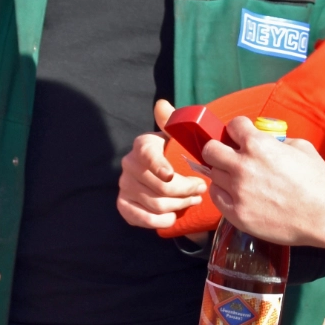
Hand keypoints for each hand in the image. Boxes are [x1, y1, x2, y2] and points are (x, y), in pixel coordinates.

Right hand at [117, 101, 208, 228]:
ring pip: (155, 204)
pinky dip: (162, 220)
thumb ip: (172, 120)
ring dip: (179, 205)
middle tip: (201, 189)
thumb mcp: (176, 135)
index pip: (147, 155)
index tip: (171, 175)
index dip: (158, 166)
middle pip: (159, 186)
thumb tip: (162, 105)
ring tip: (193, 200)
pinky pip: (144, 219)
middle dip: (185, 191)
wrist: (162, 172)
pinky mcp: (124, 205)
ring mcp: (124, 186)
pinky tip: (174, 215)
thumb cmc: (174, 152)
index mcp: (142, 145)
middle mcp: (128, 164)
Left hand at [200, 118, 324, 260]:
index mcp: (258, 144)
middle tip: (227, 156)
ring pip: (212, 175)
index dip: (237, 130)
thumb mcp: (301, 147)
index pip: (232, 125)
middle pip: (210, 150)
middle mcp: (243, 165)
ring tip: (236, 179)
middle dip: (218, 149)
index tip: (240, 136)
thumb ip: (278, 141)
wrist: (324, 215)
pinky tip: (235, 194)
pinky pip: (217, 197)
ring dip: (223, 173)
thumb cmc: (318, 182)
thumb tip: (268, 141)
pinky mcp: (237, 213)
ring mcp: (238, 191)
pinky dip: (223, 194)